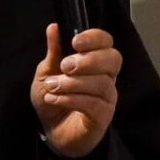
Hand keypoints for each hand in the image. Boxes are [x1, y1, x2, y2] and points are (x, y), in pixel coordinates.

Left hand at [31, 25, 120, 158]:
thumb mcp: (47, 73)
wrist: (52, 132)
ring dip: (73, 83)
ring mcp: (107, 98)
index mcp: (95, 61)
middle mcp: (106, 77)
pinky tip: (55, 99)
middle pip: (113, 59)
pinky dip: (71, 99)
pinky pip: (94, 104)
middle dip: (89, 60)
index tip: (75, 41)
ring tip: (53, 86)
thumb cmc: (53, 99)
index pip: (106, 42)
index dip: (94, 38)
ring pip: (101, 83)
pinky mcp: (103, 117)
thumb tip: (54, 27)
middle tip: (65, 66)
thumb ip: (53, 52)